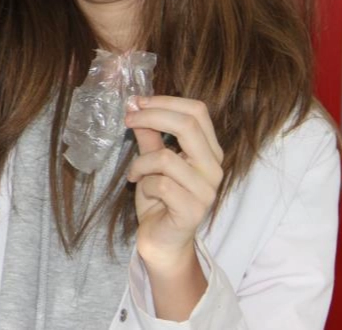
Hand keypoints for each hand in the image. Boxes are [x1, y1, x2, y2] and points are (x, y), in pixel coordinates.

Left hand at [125, 95, 223, 269]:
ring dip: (141, 163)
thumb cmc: (159, 199)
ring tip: (135, 173)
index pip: (197, 111)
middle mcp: (213, 168)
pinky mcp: (193, 210)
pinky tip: (142, 190)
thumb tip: (135, 106)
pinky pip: (160, 185)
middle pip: (188, 125)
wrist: (163, 240)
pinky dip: (143, 184)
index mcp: (209, 151)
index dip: (165, 101)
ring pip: (166, 157)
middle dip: (151, 116)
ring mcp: (206, 190)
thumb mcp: (151, 160)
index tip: (137, 102)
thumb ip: (149, 135)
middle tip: (128, 119)